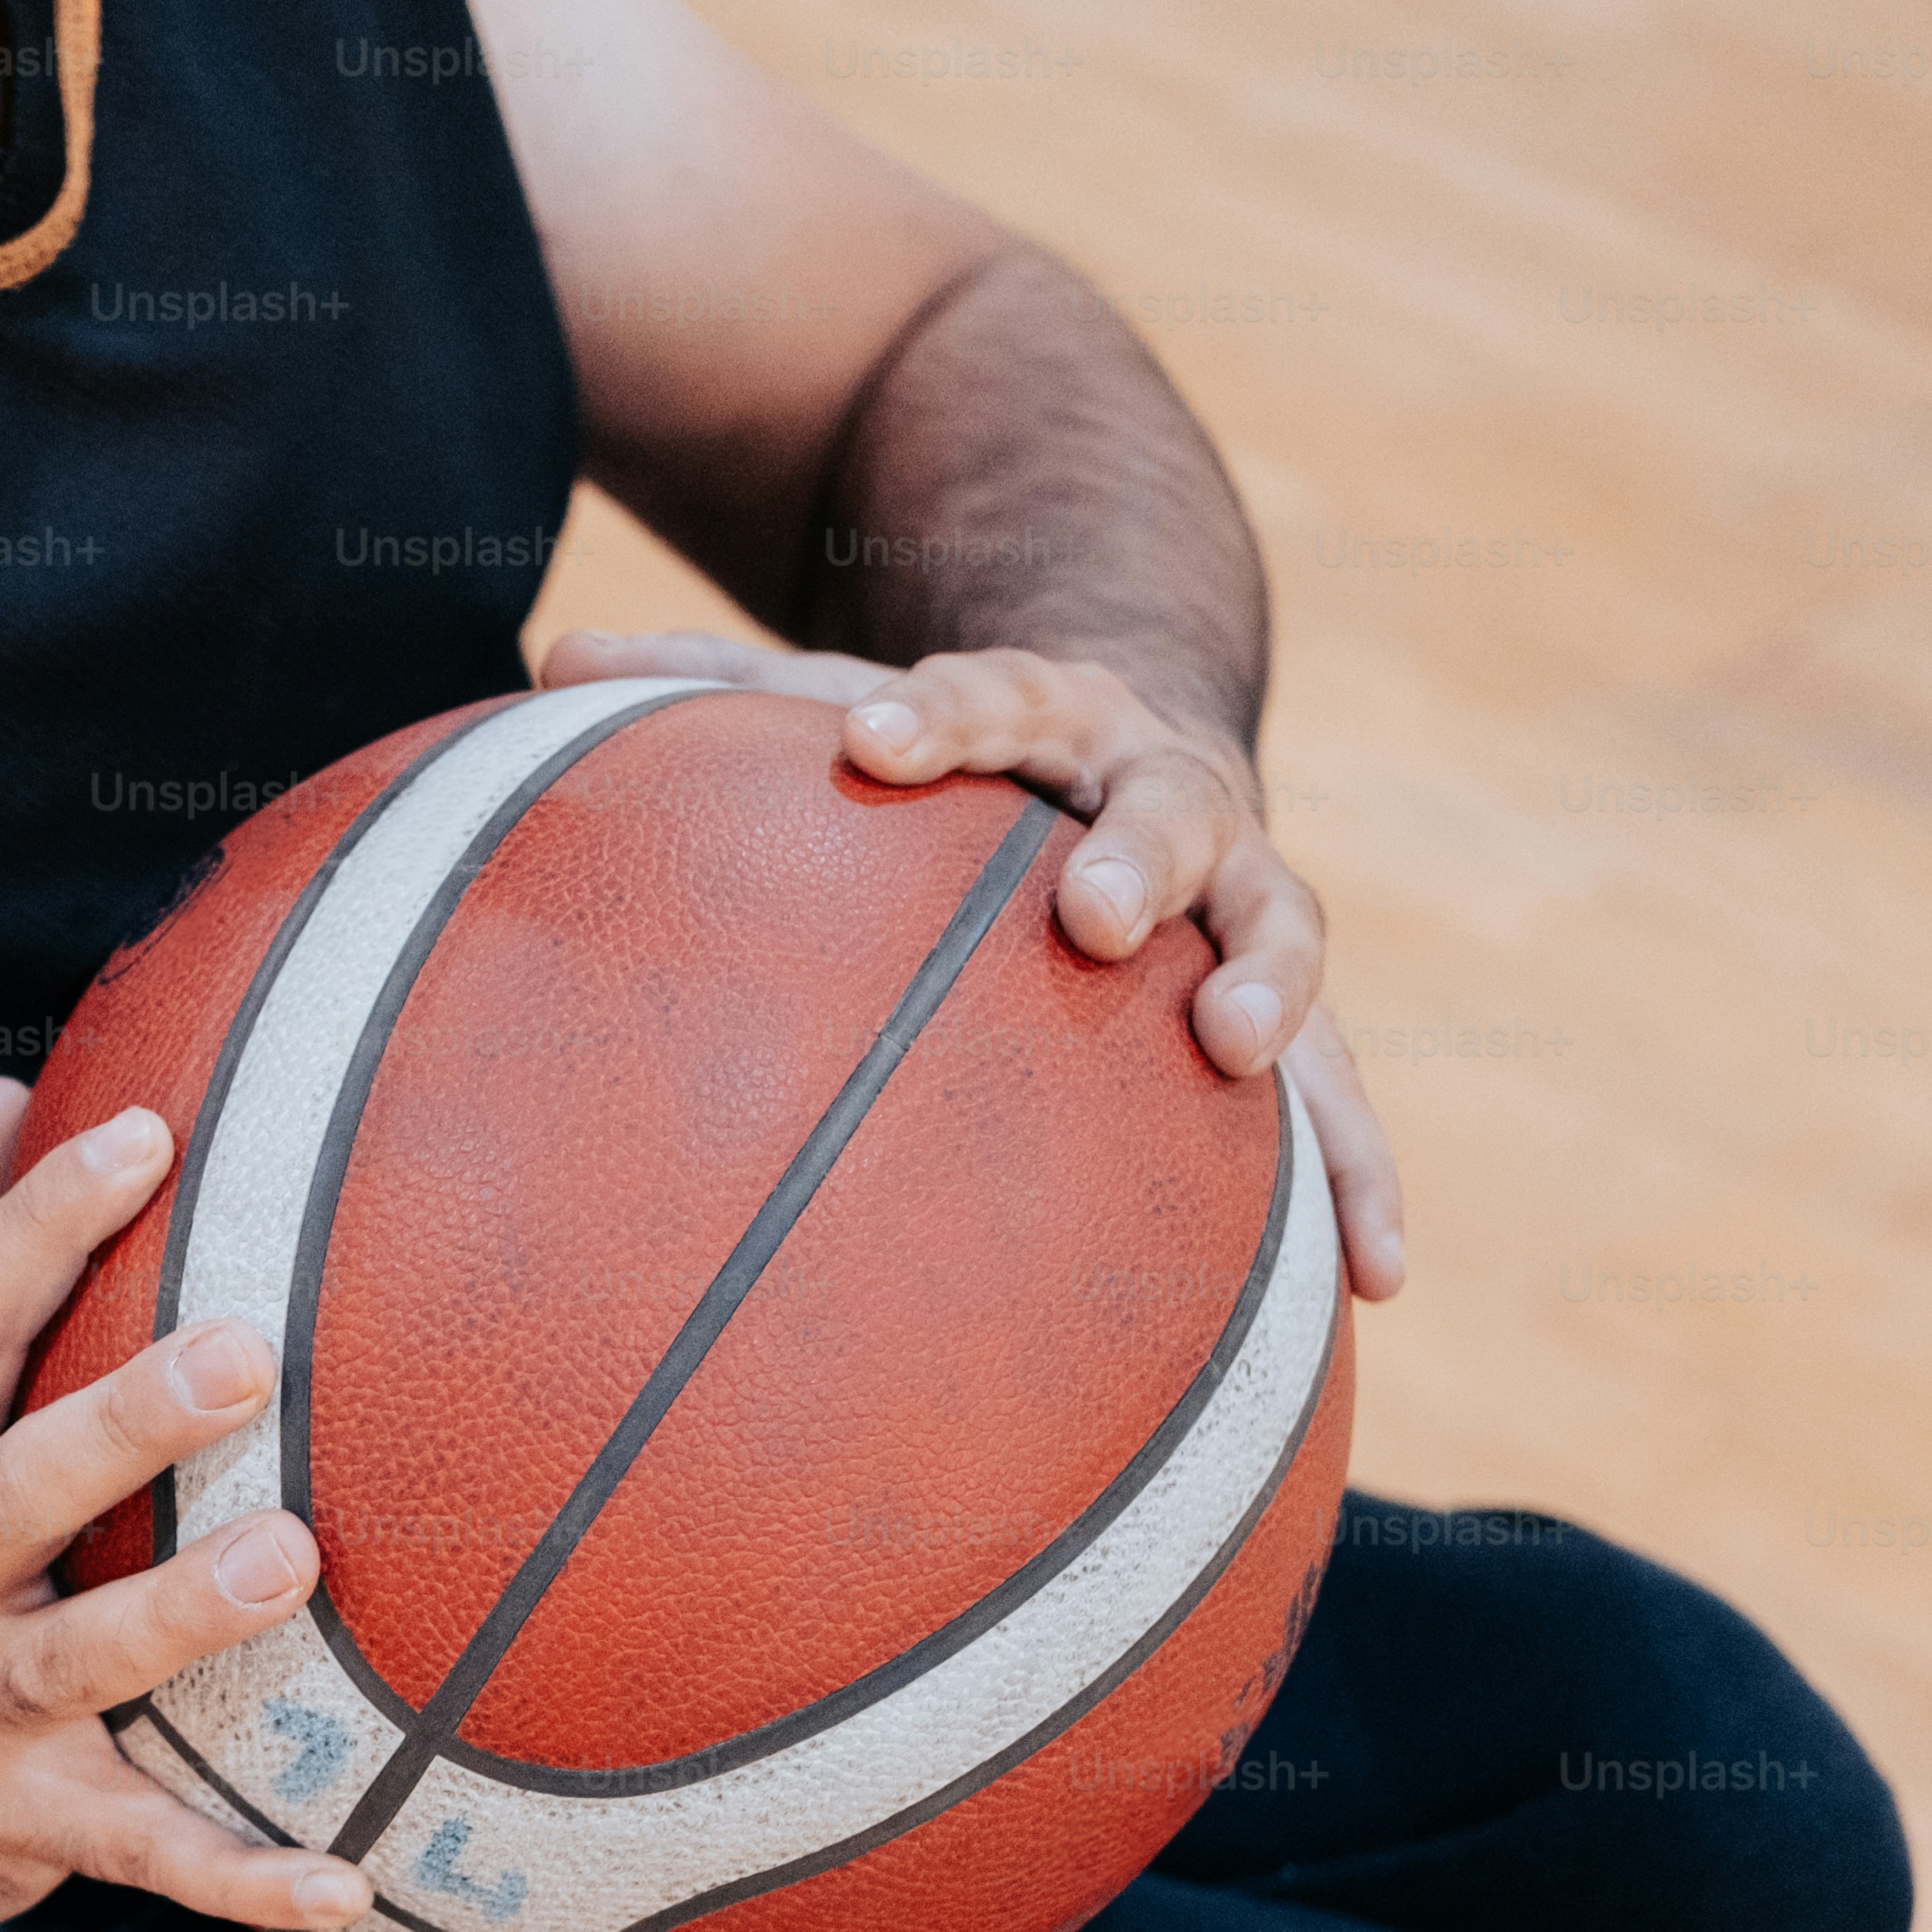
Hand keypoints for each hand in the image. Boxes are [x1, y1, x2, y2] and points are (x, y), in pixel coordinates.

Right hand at [0, 1081, 376, 1931]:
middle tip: (248, 1350)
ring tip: (291, 1560)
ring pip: (75, 1660)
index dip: (41, 1221)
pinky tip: (350, 1882)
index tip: (146, 1133)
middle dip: (122, 1423)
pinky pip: (137, 1850)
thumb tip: (2, 1093)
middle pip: (13, 1488)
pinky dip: (240, 1878)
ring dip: (179, 1616)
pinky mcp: (19, 1825)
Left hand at [541, 628, 1404, 1301]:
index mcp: (1051, 715)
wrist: (1133, 741)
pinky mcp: (1279, 997)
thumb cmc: (953, 753)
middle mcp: (1166, 792)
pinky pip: (1344, 1095)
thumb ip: (715, 687)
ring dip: (1268, 990)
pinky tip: (1374, 1279)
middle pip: (1169, 809)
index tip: (879, 740)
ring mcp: (1241, 893)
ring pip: (1281, 928)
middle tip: (1086, 913)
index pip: (997, 697)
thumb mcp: (845, 698)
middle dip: (1136, 857)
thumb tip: (556, 652)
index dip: (943, 714)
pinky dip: (1362, 1176)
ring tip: (1238, 1052)